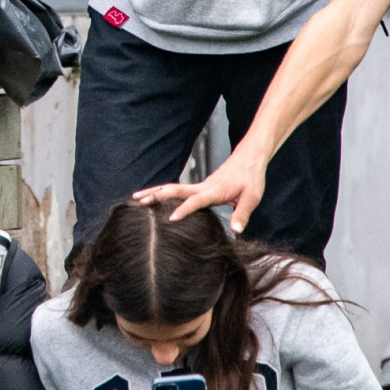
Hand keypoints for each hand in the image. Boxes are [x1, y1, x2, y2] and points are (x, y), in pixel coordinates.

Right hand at [135, 151, 268, 233]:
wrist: (251, 158)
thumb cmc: (252, 177)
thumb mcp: (252, 197)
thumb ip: (242, 214)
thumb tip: (237, 231)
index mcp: (215, 191)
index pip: (195, 201)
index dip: (184, 210)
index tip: (170, 219)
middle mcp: (204, 187)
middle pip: (175, 190)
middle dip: (156, 195)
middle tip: (138, 200)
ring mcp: (201, 185)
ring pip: (173, 188)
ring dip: (156, 192)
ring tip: (137, 197)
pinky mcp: (202, 186)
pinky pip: (179, 189)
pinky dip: (164, 192)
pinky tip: (157, 196)